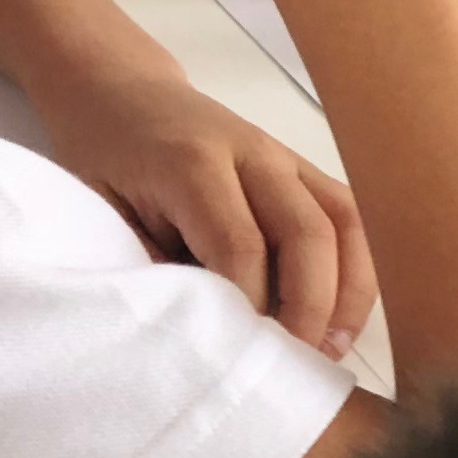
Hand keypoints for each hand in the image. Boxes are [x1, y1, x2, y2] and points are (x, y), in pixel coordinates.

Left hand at [33, 52, 378, 360]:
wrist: (123, 95)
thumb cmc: (104, 160)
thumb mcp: (98, 212)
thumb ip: (144, 261)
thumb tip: (196, 328)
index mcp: (192, 162)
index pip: (240, 243)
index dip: (248, 304)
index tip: (238, 353)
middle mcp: (254, 153)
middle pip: (307, 232)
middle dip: (311, 306)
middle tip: (298, 362)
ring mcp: (287, 158)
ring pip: (344, 222)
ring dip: (349, 290)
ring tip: (333, 347)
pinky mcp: (304, 169)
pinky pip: (350, 217)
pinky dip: (358, 268)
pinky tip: (344, 315)